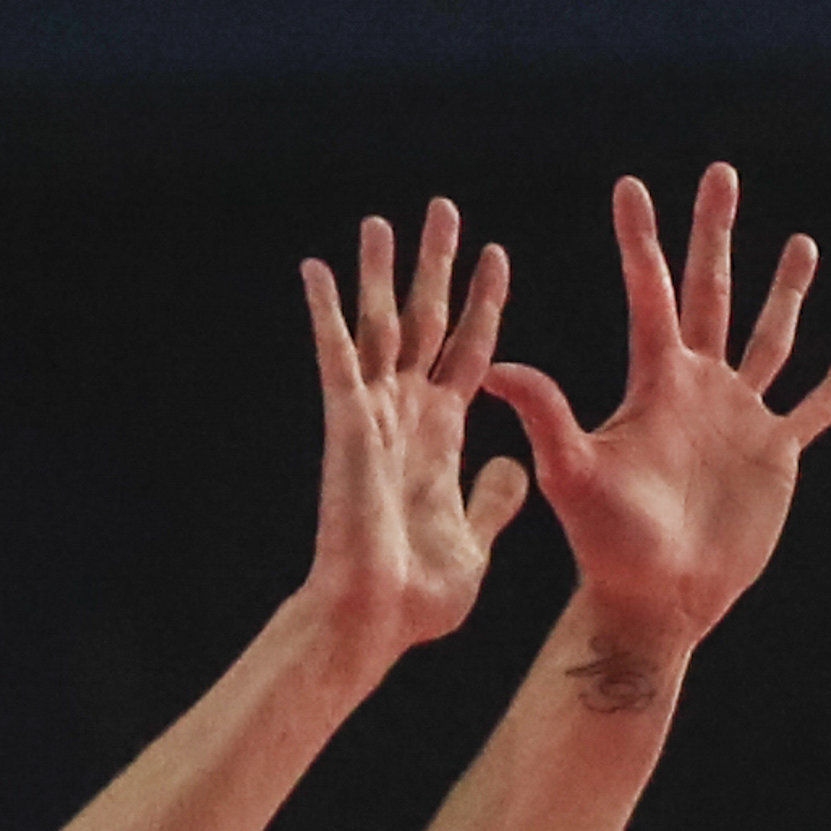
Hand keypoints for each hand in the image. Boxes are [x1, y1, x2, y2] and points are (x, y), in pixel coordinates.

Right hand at [301, 198, 533, 652]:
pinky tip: (316, 267)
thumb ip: (492, 498)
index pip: (470, 354)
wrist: (376, 620)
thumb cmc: (419, 597)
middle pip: (426, 322)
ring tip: (385, 219)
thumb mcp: (476, 538)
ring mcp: (374, 417)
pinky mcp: (346, 425)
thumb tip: (514, 465)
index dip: (484, 306)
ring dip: (382, 273)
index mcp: (441, 438)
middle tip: (445, 210)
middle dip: (437, 267)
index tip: (498, 256)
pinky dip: (324, 312)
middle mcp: (406, 415)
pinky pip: (336, 358)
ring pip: (380, 327)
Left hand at [483, 165, 830, 679]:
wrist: (657, 598)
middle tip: (719, 174)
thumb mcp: (572, 474)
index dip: (642, 241)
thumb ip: (546, 416)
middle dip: (715, 233)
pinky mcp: (774, 456)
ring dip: (785, 291)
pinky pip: (812, 410)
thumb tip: (494, 369)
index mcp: (655, 382)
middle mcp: (698, 387)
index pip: (649, 294)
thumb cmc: (606, 543)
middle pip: (711, 292)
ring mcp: (740, 418)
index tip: (631, 186)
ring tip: (800, 243)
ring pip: (768, 338)